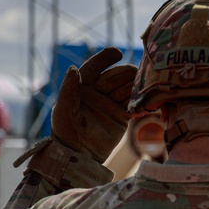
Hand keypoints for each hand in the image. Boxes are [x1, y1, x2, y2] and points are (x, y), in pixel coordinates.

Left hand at [51, 46, 136, 162]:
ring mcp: (111, 103)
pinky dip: (140, 100)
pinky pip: (134, 103)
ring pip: (126, 88)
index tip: (116, 52)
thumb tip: (74, 68)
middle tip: (134, 76)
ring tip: (141, 88)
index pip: (94, 67)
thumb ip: (69, 89)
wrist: (79, 156)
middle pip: (115, 76)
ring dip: (134, 86)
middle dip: (124, 74)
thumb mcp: (64, 110)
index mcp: (81, 87)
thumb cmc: (65, 133)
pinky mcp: (122, 115)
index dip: (105, 58)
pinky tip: (145, 99)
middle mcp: (97, 92)